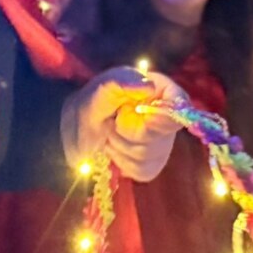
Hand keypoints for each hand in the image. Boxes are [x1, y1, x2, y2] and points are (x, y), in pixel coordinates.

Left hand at [61, 66, 185, 181]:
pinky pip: (146, 170)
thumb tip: (149, 86)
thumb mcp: (98, 91)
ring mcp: (161, 141)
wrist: (73, 136)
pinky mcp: (152, 163)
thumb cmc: (87, 107)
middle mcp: (164, 115)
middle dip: (132, 132)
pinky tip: (114, 152)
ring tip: (110, 137)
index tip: (143, 117)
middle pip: (164, 133)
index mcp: (156, 89)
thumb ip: (120, 82)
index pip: (179, 101)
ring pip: (153, 154)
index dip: (164, 114)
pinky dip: (125, 164)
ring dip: (123, 148)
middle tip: (112, 124)